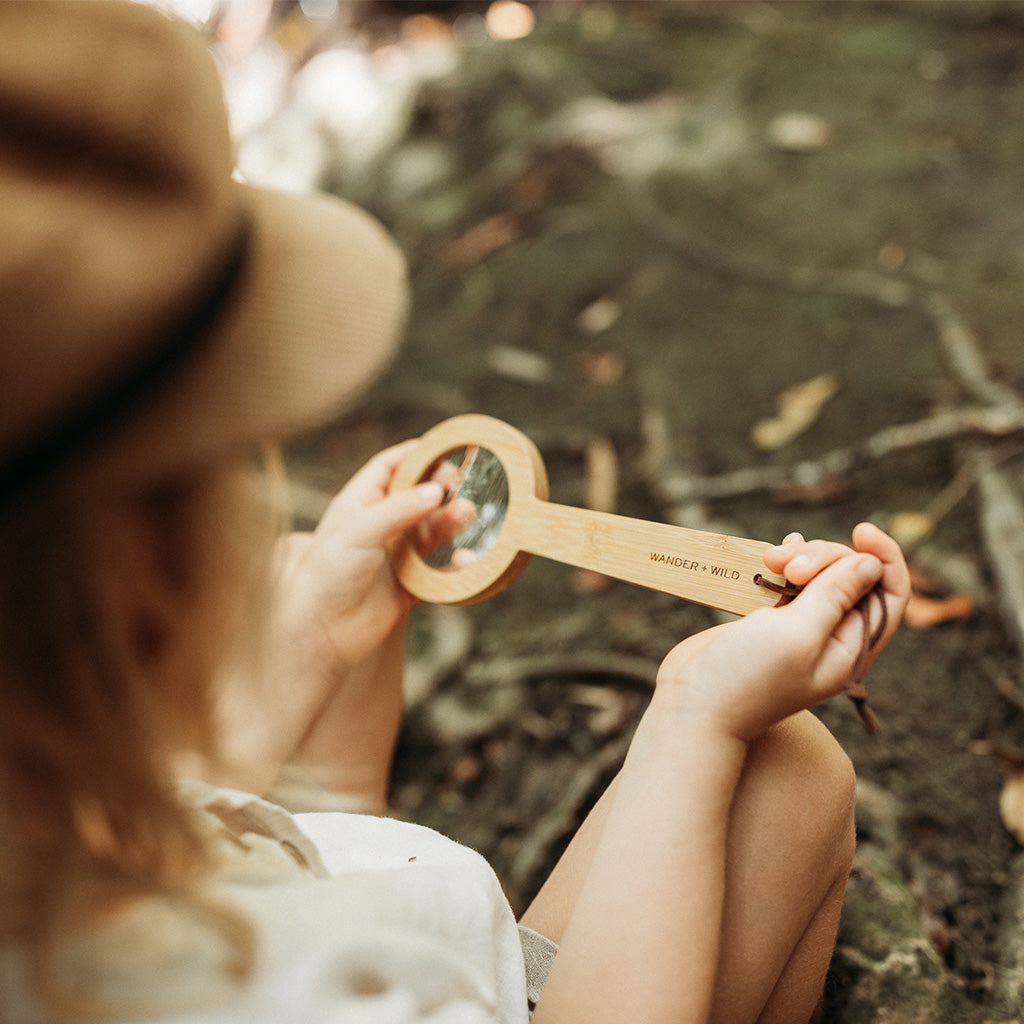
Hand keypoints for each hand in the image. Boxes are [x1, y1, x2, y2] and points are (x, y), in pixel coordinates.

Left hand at [278, 441, 451, 670]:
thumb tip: (436, 490)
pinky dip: (455, 564)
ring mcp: (395, 556)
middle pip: (416, 497)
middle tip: (461, 483)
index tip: (443, 446)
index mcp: (358, 505)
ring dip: (450, 521)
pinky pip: (439, 570)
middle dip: (440, 487)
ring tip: (467, 514)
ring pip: (432, 531)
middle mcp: (378, 528)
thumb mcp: (359, 531)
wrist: (322, 633)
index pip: (387, 467)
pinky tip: (464, 559)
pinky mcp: (409, 586)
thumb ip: (399, 509)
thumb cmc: (326, 576)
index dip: (413, 454)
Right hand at [655, 523, 908, 740]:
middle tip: (789, 567)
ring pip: (818, 574)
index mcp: (850, 649)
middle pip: (850, 576)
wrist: (693, 702)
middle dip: (824, 557)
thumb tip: (872, 562)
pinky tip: (770, 556)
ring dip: (799, 557)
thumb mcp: (797, 634)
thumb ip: (836, 596)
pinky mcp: (769, 619)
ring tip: (769, 559)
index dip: (884, 558)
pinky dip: (783, 563)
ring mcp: (799, 627)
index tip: (861, 530)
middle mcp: (831, 638)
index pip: (890, 595)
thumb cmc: (747, 677)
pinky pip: (789, 581)